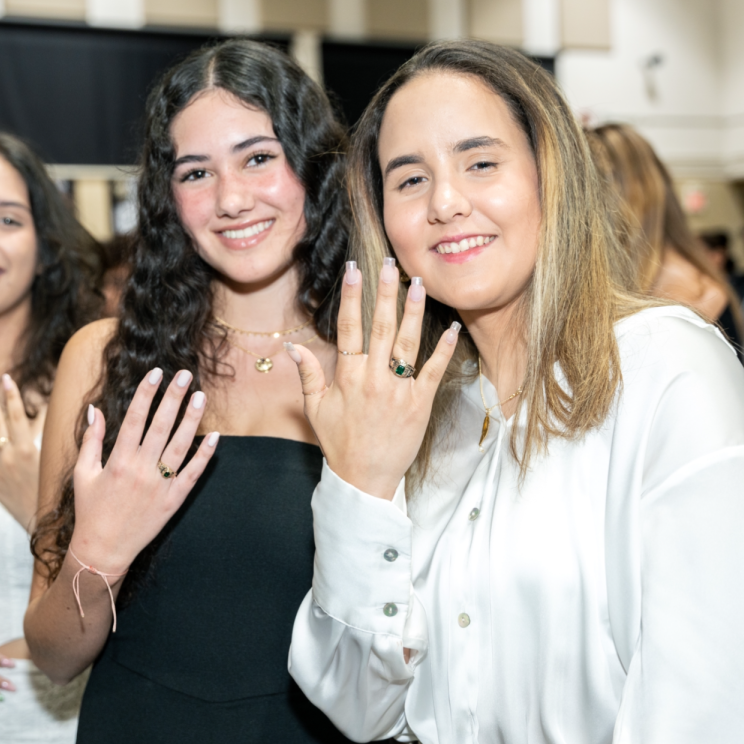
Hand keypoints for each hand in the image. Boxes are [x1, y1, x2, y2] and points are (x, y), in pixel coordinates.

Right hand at [69, 368, 217, 574]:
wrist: (103, 550)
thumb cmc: (91, 510)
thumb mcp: (83, 473)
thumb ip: (92, 440)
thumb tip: (95, 409)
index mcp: (118, 461)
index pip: (135, 418)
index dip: (146, 394)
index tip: (156, 373)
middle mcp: (141, 470)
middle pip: (161, 426)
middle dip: (173, 397)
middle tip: (185, 375)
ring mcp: (159, 486)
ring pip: (180, 446)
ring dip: (192, 419)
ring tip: (201, 396)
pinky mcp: (173, 501)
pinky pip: (192, 474)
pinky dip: (205, 456)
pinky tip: (215, 436)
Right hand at [286, 259, 459, 499]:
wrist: (365, 479)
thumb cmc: (340, 443)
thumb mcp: (315, 409)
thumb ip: (308, 375)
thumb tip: (292, 347)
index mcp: (347, 378)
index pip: (348, 329)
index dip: (351, 297)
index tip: (354, 270)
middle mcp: (373, 379)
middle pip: (380, 328)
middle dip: (385, 293)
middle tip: (391, 264)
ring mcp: (398, 391)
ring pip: (407, 343)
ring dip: (413, 311)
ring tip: (418, 283)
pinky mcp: (420, 404)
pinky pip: (433, 371)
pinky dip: (442, 349)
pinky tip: (451, 327)